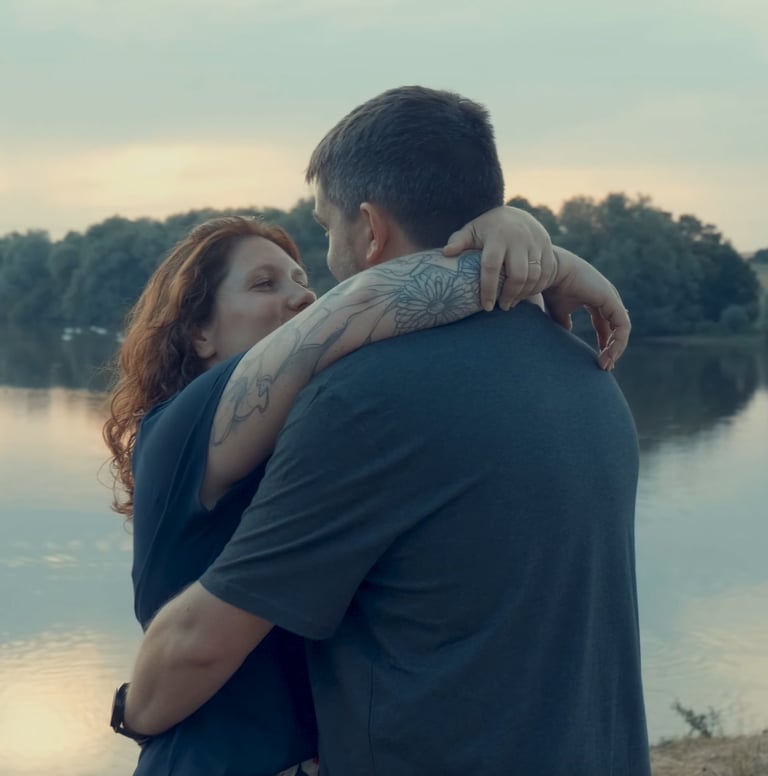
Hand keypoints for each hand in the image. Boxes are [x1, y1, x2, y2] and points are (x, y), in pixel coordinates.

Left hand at [443, 206, 556, 310]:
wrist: (518, 216)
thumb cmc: (488, 229)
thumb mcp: (472, 230)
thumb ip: (459, 240)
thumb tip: (446, 252)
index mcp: (497, 235)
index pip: (492, 265)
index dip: (489, 288)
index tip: (486, 306)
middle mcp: (519, 239)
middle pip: (518, 274)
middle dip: (510, 295)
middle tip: (502, 307)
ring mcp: (536, 243)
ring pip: (534, 277)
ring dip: (523, 294)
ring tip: (512, 302)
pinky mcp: (548, 249)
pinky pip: (546, 274)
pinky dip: (536, 288)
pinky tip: (524, 294)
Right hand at [543, 247, 630, 370]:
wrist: (547, 272)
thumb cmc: (550, 287)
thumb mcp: (558, 311)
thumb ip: (564, 323)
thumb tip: (566, 335)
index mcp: (595, 298)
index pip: (606, 325)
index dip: (604, 343)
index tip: (598, 361)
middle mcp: (606, 297)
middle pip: (615, 328)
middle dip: (612, 349)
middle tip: (604, 366)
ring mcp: (611, 297)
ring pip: (622, 329)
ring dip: (616, 349)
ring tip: (605, 364)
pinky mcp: (611, 300)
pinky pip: (622, 326)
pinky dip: (618, 342)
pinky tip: (608, 354)